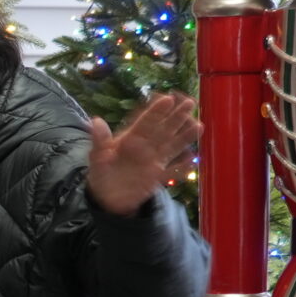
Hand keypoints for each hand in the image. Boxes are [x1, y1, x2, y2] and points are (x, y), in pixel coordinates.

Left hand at [86, 94, 199, 217]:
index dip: (156, 111)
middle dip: (176, 117)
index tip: (168, 99)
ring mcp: (153, 161)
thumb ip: (100, 141)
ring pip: (171, 146)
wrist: (106, 197)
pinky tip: (192, 159)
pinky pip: (172, 170)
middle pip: (163, 129)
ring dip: (185, 136)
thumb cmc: (101, 172)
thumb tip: (96, 121)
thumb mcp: (97, 157)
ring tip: (199, 125)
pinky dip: (182, 166)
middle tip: (190, 102)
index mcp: (130, 139)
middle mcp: (145, 147)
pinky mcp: (157, 177)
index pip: (146, 122)